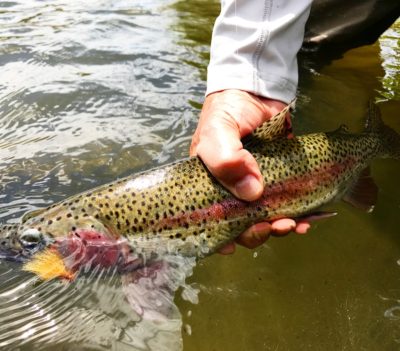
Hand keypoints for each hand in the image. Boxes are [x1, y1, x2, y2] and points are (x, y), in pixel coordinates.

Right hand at [190, 89, 309, 253]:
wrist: (258, 87)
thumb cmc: (229, 109)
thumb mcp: (218, 131)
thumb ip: (226, 159)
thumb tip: (252, 193)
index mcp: (209, 183)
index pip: (211, 217)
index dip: (220, 235)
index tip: (234, 244)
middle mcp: (231, 188)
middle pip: (241, 222)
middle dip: (256, 232)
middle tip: (273, 227)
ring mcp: (256, 184)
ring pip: (266, 217)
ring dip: (279, 227)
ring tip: (295, 225)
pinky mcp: (280, 179)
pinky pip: (288, 203)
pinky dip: (298, 214)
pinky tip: (308, 219)